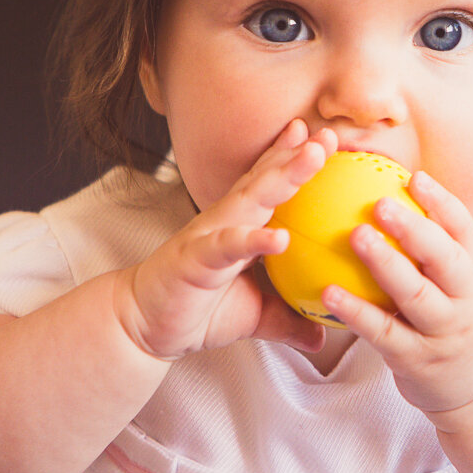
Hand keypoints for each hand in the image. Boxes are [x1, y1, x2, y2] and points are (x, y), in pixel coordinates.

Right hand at [113, 120, 332, 360]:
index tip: (325, 137)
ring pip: (251, 200)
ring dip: (283, 175)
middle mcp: (226, 221)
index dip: (295, 157)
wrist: (144, 327)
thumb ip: (288, 320)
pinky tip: (278, 238)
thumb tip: (322, 339)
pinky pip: (226, 246)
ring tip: (313, 156)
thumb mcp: (256, 315)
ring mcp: (210, 235)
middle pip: (267, 180)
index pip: (271, 184)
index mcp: (241, 225)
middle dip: (297, 154)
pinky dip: (251, 240)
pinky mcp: (195, 259)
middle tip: (328, 133)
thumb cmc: (199, 310)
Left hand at [323, 171, 472, 430]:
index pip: (467, 233)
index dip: (443, 204)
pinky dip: (356, 312)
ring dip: (385, 264)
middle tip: (380, 202)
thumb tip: (407, 202)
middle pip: (445, 259)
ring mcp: (442, 333)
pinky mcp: (416, 361)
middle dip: (415, 229)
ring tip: (355, 236)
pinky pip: (383, 333)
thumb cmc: (472, 326)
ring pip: (415, 295)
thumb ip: (450, 253)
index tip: (415, 178)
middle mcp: (467, 303)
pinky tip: (328, 292)